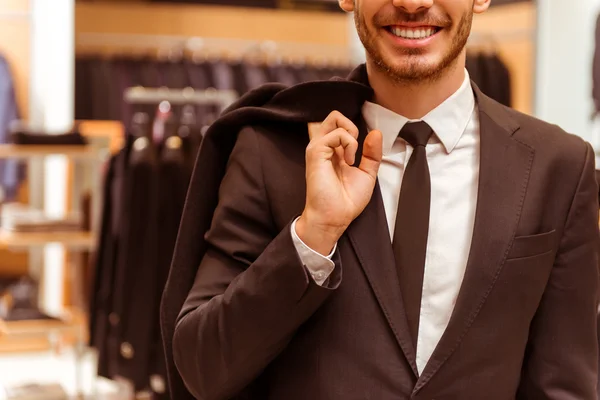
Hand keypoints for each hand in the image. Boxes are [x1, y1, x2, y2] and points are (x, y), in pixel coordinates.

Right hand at [296, 111, 382, 254]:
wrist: (335, 217)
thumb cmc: (346, 201)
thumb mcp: (367, 173)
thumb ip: (372, 153)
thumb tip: (376, 132)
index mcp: (334, 152)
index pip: (341, 126)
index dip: (355, 131)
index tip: (363, 150)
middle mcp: (325, 147)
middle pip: (334, 116)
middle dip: (351, 125)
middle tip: (356, 147)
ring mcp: (319, 148)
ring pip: (334, 118)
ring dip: (351, 134)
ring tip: (352, 156)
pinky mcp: (316, 152)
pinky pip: (336, 133)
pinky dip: (349, 143)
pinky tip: (349, 161)